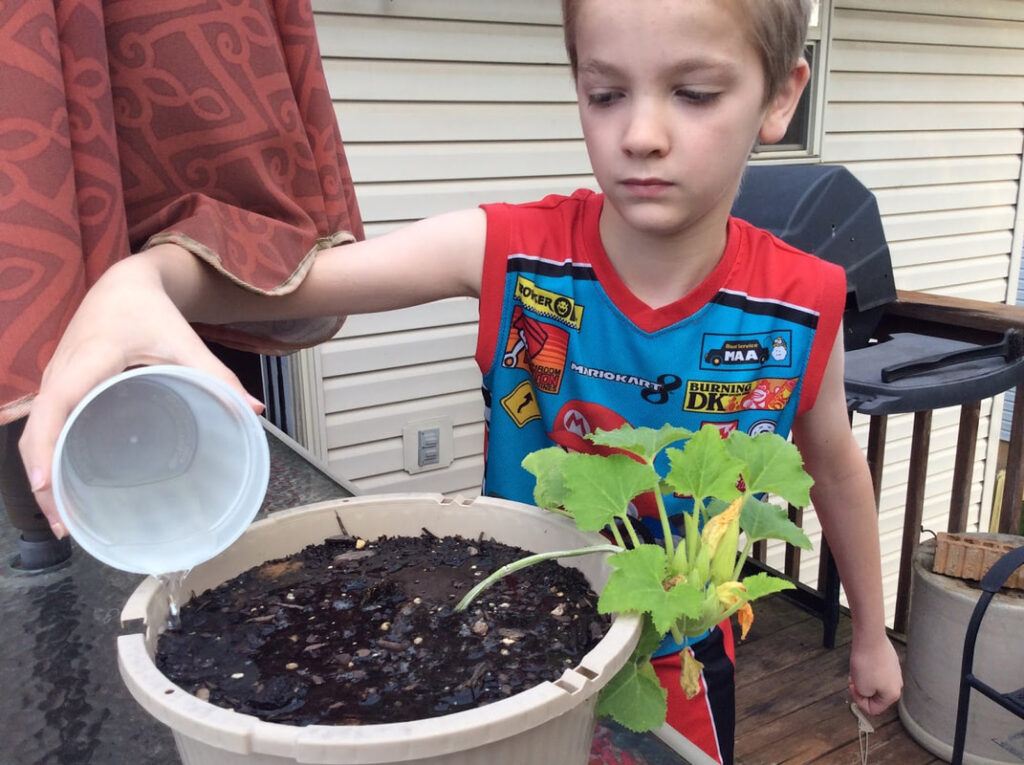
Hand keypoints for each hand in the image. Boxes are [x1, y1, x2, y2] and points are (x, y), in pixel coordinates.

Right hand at [18, 246, 261, 537]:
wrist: (123, 283)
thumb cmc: (150, 311)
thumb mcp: (185, 341)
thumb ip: (218, 376)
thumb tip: (254, 411)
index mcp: (89, 359)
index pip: (56, 406)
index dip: (46, 447)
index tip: (48, 487)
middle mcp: (60, 372)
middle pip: (35, 431)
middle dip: (42, 481)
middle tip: (67, 525)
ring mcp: (53, 381)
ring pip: (33, 434)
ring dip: (42, 477)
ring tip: (64, 519)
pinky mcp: (57, 388)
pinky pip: (43, 428)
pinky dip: (47, 459)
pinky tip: (65, 490)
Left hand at [848, 632, 902, 715]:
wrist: (870, 638)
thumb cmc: (866, 664)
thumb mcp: (862, 688)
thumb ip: (865, 697)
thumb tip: (868, 693)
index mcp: (893, 695)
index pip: (873, 709)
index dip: (859, 701)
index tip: (853, 688)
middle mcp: (898, 684)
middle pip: (875, 696)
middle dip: (862, 689)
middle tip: (853, 680)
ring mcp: (895, 671)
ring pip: (875, 683)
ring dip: (864, 679)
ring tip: (857, 670)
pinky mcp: (890, 661)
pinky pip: (877, 671)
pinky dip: (868, 669)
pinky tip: (863, 661)